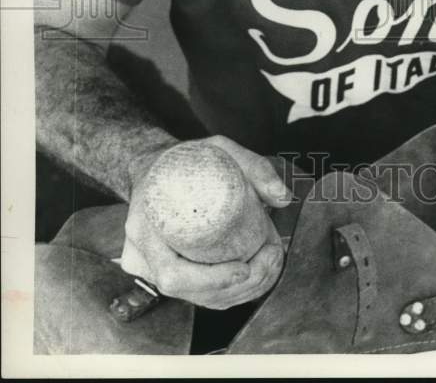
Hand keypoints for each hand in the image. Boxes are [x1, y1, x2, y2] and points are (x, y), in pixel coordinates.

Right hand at [121, 135, 291, 309]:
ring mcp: (155, 267)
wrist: (155, 166)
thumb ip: (253, 166)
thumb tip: (281, 198)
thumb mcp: (218, 149)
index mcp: (146, 225)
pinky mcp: (170, 272)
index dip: (209, 280)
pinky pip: (200, 294)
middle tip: (270, 260)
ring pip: (198, 297)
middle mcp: (144, 253)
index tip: (243, 268)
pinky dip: (232, 292)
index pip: (172, 272)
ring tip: (270, 264)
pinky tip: (257, 275)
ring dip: (240, 291)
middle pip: (188, 291)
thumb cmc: (183, 160)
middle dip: (235, 286)